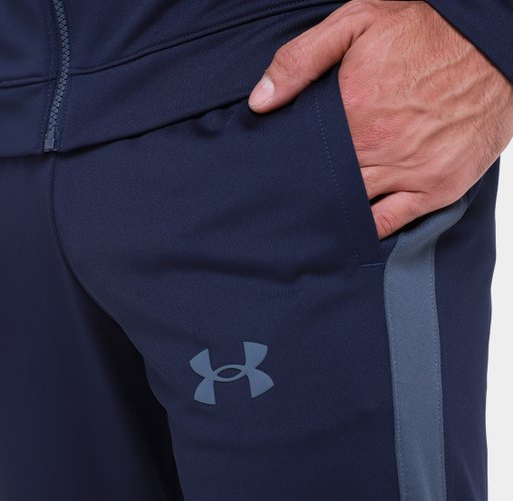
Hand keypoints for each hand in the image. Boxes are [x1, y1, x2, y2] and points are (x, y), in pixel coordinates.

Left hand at [248, 0, 512, 238]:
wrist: (496, 41)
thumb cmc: (427, 29)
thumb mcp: (356, 22)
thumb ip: (301, 60)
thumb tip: (260, 101)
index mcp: (353, 111)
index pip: (305, 153)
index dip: (289, 163)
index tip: (279, 169)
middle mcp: (377, 147)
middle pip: (326, 183)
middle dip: (308, 189)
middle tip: (290, 196)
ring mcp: (409, 172)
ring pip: (353, 206)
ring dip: (332, 210)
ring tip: (312, 215)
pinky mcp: (436, 187)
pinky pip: (390, 222)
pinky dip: (367, 229)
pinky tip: (349, 228)